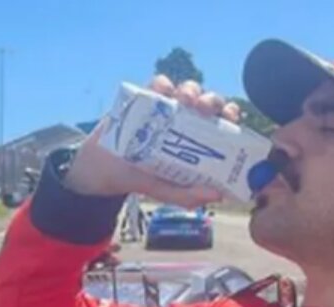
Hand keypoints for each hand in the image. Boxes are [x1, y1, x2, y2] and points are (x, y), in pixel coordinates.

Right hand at [62, 76, 242, 208]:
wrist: (103, 170)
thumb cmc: (141, 177)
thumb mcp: (166, 191)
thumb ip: (188, 195)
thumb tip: (218, 195)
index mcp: (198, 139)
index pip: (222, 122)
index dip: (230, 116)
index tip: (230, 118)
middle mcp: (187, 119)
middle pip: (207, 102)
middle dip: (212, 101)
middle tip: (205, 109)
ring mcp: (166, 107)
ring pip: (187, 89)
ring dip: (191, 90)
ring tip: (186, 100)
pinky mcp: (146, 98)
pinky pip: (159, 83)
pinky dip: (164, 84)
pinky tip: (164, 92)